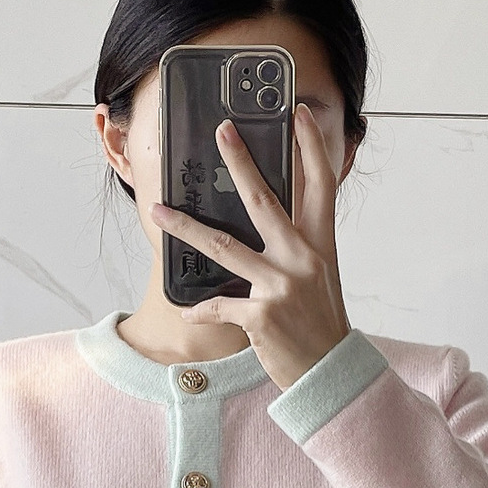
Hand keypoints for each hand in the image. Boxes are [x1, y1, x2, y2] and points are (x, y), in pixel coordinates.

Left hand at [148, 104, 351, 390]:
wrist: (329, 374)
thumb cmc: (320, 326)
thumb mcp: (319, 279)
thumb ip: (297, 249)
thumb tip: (268, 223)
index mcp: (320, 246)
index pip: (320, 185)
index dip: (311, 147)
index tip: (299, 113)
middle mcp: (302, 259)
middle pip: (265, 200)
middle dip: (240, 162)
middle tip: (221, 130)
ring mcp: (281, 285)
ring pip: (224, 246)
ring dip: (185, 228)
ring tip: (158, 210)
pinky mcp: (261, 315)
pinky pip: (218, 305)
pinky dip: (200, 310)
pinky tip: (189, 312)